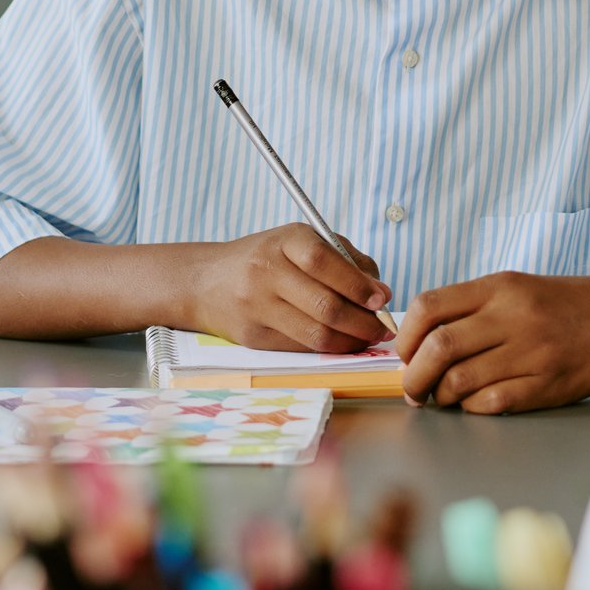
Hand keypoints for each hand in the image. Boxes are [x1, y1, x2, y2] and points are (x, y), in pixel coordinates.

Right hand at [182, 224, 392, 352]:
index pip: (325, 262)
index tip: (383, 298)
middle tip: (383, 326)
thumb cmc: (267, 258)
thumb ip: (345, 257)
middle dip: (363, 321)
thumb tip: (380, 290)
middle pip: (325, 305)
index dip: (358, 284)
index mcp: (285, 241)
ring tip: (368, 338)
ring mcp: (257, 307)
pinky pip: (301, 348)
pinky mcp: (253, 337)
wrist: (206, 282)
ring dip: (351, 341)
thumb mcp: (300, 241)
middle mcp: (266, 272)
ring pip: (316, 334)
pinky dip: (329, 349)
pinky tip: (342, 343)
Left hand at [396, 271, 589, 413]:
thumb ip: (472, 307)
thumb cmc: (567, 304)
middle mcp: (514, 316)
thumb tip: (419, 340)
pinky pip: (491, 403)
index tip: (406, 353)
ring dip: (441, 396)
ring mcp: (532, 352)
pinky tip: (477, 402)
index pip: (429, 307)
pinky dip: (472, 408)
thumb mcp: (518, 287)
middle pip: (437, 349)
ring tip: (443, 397)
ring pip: (459, 382)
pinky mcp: (548, 385)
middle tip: (414, 389)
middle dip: (413, 377)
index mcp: (501, 287)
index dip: (405, 337)